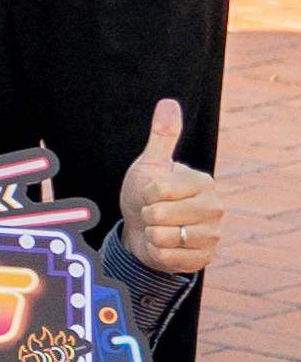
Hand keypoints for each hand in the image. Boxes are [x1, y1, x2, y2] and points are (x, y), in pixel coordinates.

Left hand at [122, 95, 225, 273]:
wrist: (144, 228)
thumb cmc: (147, 193)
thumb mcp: (150, 164)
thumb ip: (161, 136)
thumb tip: (169, 103)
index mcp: (204, 182)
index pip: (159, 190)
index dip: (146, 193)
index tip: (153, 193)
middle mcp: (215, 208)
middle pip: (159, 215)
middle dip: (146, 215)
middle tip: (153, 213)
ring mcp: (213, 235)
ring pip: (163, 237)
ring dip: (152, 234)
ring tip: (159, 228)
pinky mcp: (204, 258)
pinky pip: (167, 258)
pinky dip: (157, 253)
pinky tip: (164, 246)